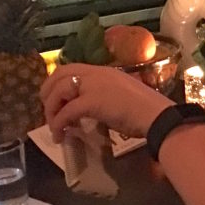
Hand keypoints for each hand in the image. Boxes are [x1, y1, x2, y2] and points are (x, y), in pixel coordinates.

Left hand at [40, 63, 173, 142]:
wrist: (158, 116)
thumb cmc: (147, 110)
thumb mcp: (123, 96)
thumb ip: (106, 97)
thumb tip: (94, 111)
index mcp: (104, 71)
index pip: (72, 68)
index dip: (57, 82)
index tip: (55, 98)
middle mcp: (96, 73)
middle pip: (59, 75)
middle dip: (47, 92)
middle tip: (47, 111)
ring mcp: (93, 86)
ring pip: (59, 91)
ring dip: (51, 110)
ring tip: (54, 127)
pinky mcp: (92, 101)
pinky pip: (66, 111)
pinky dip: (59, 124)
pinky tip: (60, 135)